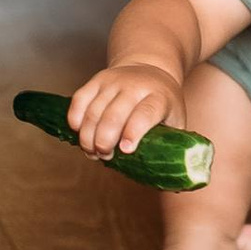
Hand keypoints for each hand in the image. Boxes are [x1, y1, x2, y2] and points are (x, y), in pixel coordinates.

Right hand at [67, 60, 183, 162]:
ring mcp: (114, 81)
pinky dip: (75, 119)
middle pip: (114, 115)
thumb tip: (174, 181)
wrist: (149, 68)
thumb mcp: (175, 119)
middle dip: (104, 141)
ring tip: (92, 152)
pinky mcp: (96, 80)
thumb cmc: (163, 103)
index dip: (133, 132)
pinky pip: (79, 100)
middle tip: (105, 155)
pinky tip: (79, 133)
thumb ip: (173, 146)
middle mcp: (135, 86)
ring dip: (88, 136)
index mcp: (159, 97)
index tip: (125, 150)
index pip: (145, 113)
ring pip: (93, 111)